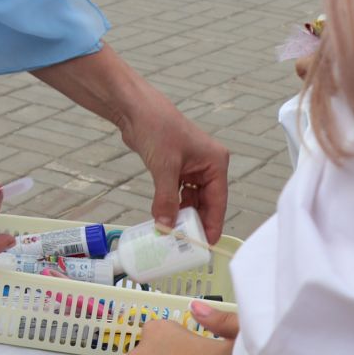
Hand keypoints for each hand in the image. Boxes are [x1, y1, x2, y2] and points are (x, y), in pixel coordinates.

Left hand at [118, 91, 230, 239]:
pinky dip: (172, 204)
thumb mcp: (164, 168)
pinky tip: (165, 218)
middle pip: (206, 202)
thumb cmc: (157, 128)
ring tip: (175, 235)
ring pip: (191, 199)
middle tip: (187, 244)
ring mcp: (192, 167)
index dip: (212, 224)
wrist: (135, 109)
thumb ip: (166, 199)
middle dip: (196, 222)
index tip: (206, 244)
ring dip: (183, 214)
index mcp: (216, 163)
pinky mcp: (176, 167)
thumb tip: (166, 226)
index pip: (218, 201)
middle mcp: (208, 166)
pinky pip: (178, 192)